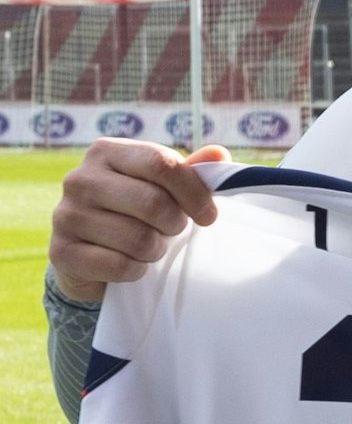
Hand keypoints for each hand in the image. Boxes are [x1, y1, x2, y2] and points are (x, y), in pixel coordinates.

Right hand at [48, 139, 230, 302]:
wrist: (92, 252)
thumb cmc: (135, 211)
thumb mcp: (163, 186)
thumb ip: (191, 171)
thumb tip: (218, 154)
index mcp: (107, 152)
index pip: (161, 164)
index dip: (194, 192)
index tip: (209, 215)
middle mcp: (80, 179)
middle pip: (152, 202)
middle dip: (174, 224)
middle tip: (172, 231)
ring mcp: (65, 215)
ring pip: (138, 238)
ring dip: (155, 249)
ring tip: (150, 246)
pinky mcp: (61, 252)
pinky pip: (119, 265)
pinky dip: (136, 270)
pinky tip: (131, 264)